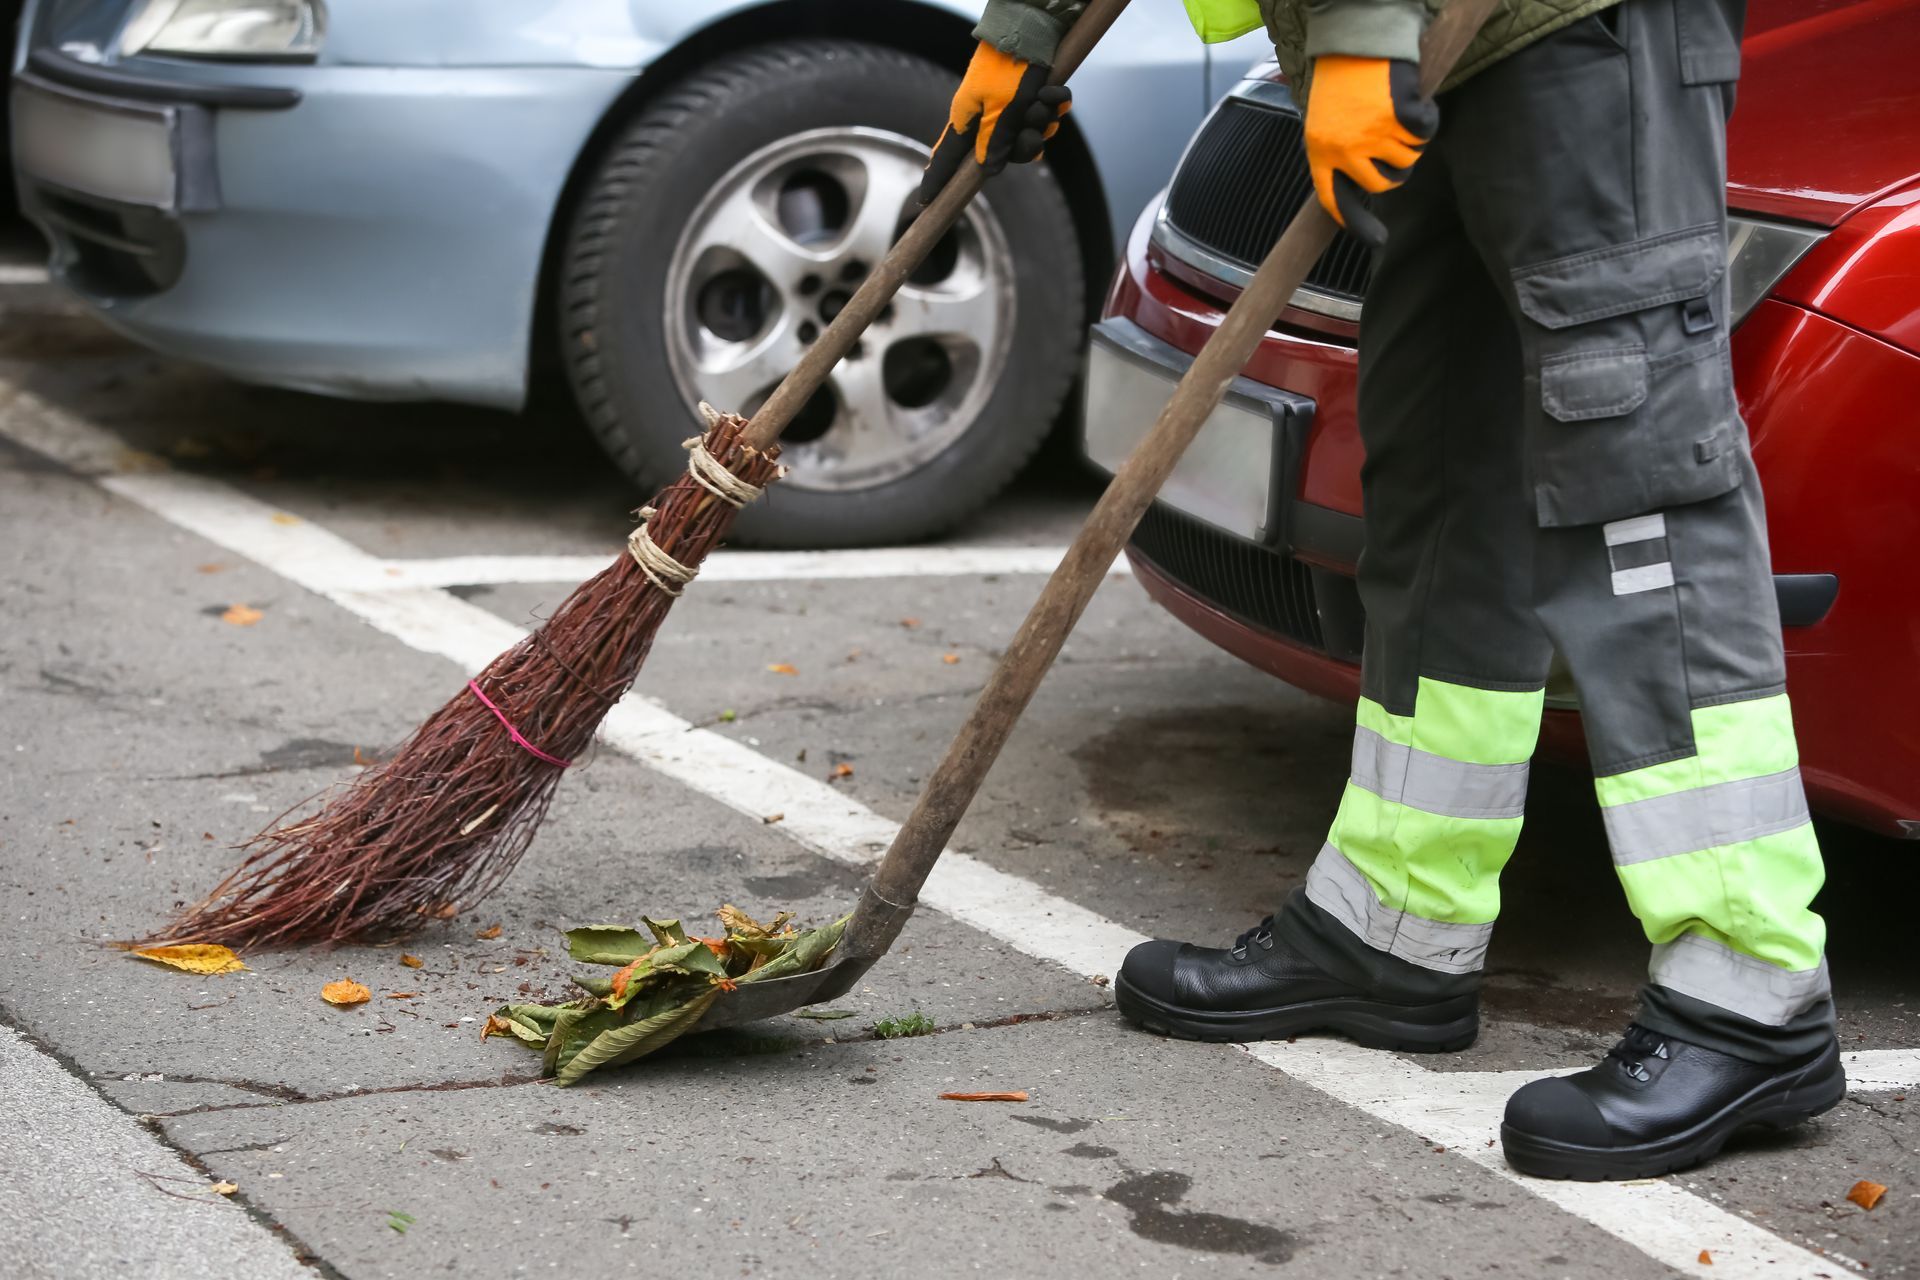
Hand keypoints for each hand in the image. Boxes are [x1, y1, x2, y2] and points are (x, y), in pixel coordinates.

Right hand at [918, 41, 1070, 205]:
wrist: (1033, 27)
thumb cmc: (1010, 66)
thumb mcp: (1002, 110)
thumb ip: (995, 142)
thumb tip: (988, 170)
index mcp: (968, 118)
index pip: (947, 157)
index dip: (938, 179)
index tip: (925, 203)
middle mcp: (987, 115)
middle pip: (1005, 152)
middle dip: (1025, 142)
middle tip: (1031, 127)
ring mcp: (1009, 105)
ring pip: (1030, 134)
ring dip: (1042, 119)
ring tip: (1043, 98)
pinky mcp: (1030, 94)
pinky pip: (1045, 114)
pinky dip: (1053, 103)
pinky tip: (1053, 89)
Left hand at [1303, 55, 1437, 248]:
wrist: (1358, 36)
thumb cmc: (1342, 78)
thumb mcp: (1325, 120)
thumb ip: (1337, 153)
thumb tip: (1359, 185)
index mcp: (1320, 152)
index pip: (1334, 201)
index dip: (1355, 223)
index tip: (1376, 239)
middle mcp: (1345, 149)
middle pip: (1383, 185)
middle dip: (1397, 171)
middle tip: (1396, 147)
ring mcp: (1372, 134)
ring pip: (1408, 159)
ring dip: (1411, 140)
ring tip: (1396, 113)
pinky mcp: (1399, 115)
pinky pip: (1425, 132)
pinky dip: (1428, 118)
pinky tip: (1415, 101)